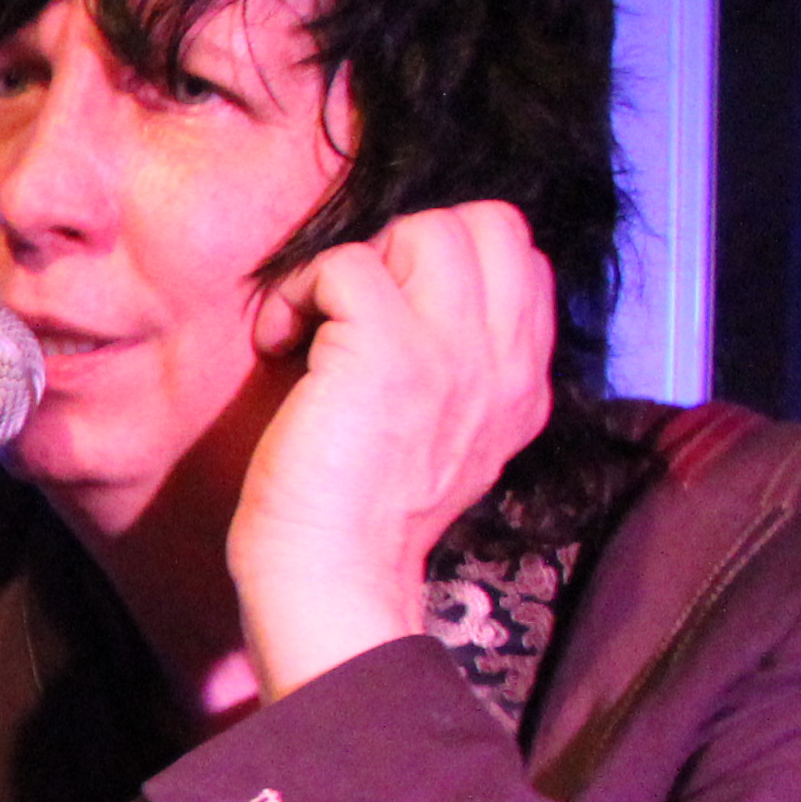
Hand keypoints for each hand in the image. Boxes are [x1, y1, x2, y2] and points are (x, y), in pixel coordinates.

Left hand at [231, 201, 552, 701]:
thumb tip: (415, 306)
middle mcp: (501, 359)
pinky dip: (297, 291)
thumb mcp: (444, 442)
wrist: (331, 577)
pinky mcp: (386, 350)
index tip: (385, 317)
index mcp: (521, 381)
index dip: (447, 265)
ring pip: (430, 227)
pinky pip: (346, 263)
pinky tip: (278, 344)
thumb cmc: (356, 517)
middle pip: (490, 223)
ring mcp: (452, 350)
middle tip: (352, 313)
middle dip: (409, 246)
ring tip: (314, 325)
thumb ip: (460, 376)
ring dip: (355, 262)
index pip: (522, 260)